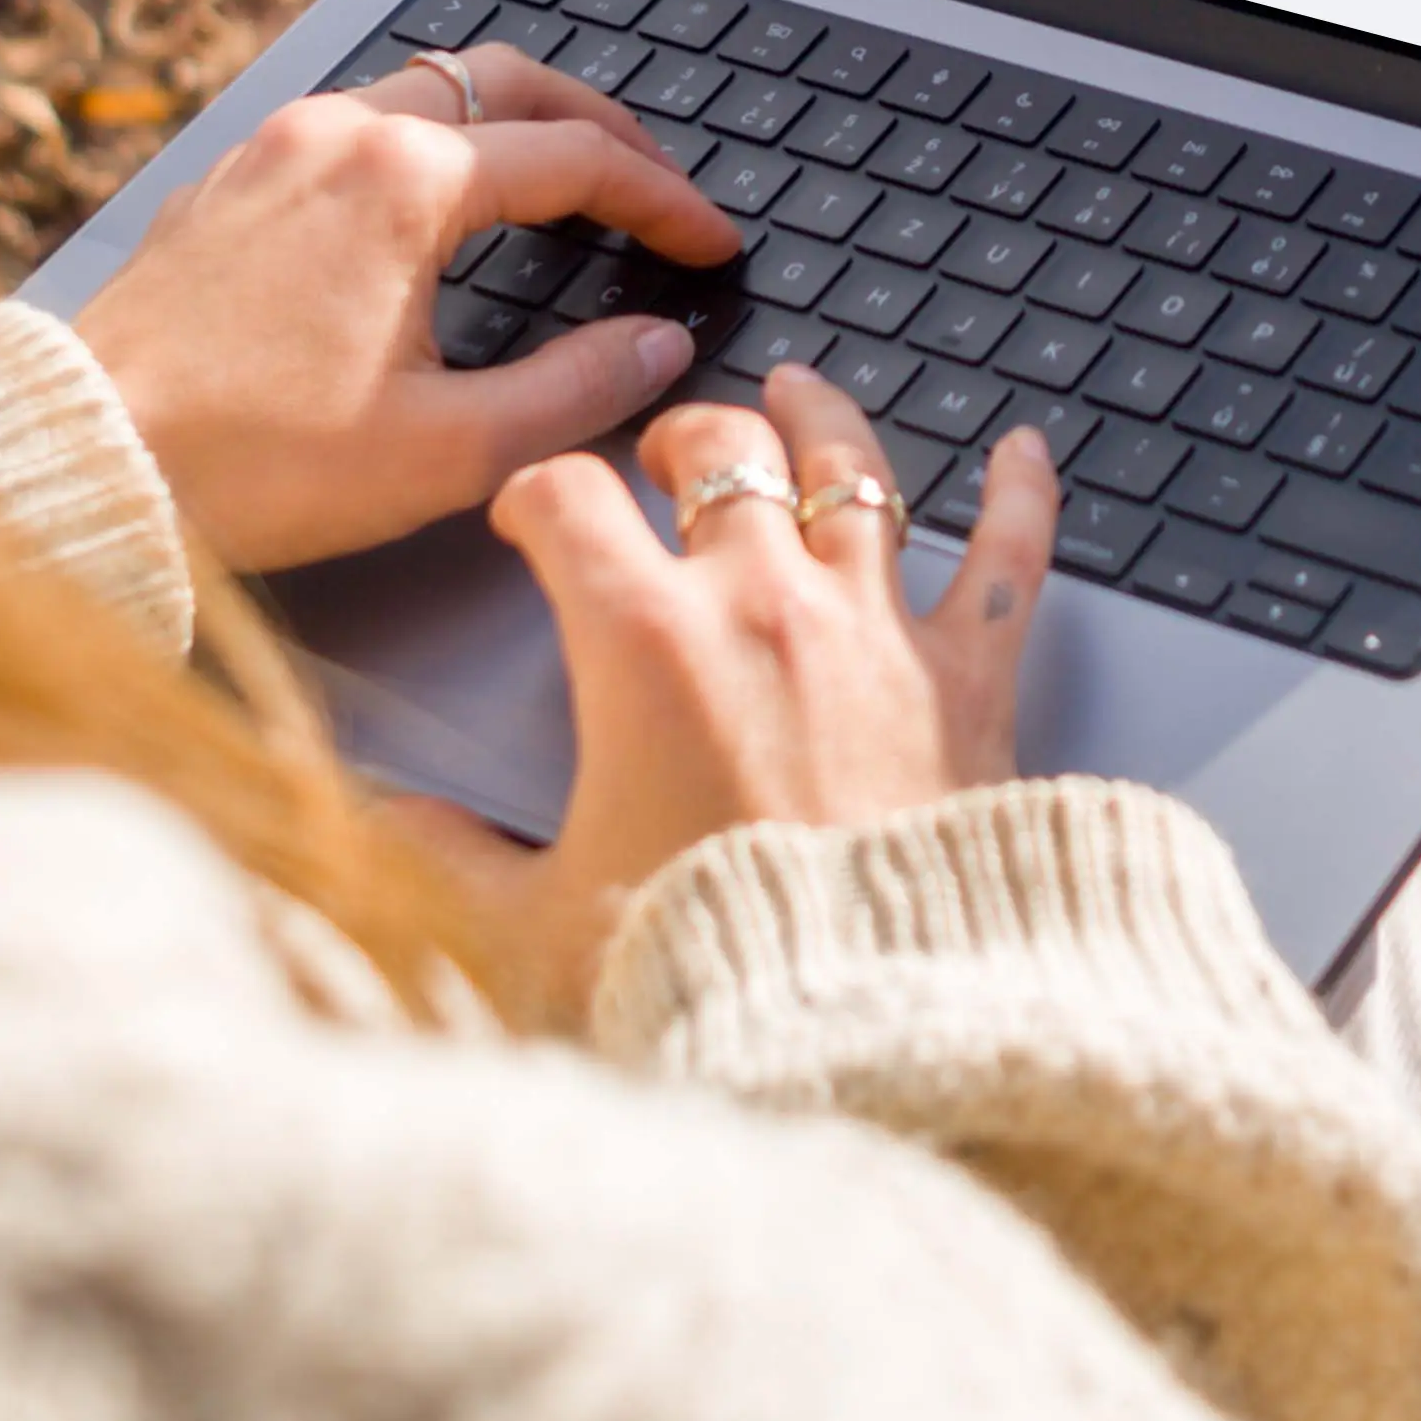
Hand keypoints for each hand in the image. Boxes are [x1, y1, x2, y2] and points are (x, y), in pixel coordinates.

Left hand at [68, 47, 737, 573]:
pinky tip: (437, 208)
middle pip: (509, 82)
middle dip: (599, 126)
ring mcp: (276, 145)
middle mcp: (342, 132)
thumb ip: (578, 389)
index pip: (578, 159)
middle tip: (654, 184)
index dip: (665, 200)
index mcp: (406, 180)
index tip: (709, 242)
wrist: (82, 462)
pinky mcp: (229, 180)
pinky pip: (355, 123)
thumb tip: (657, 344)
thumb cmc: (250, 466)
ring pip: (427, 89)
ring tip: (560, 183)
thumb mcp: (447, 450)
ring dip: (509, 123)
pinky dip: (427, 143)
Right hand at [404, 365, 1055, 1027]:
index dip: (537, 491)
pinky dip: (1022, 496)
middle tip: (668, 448)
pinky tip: (1026, 454)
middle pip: (723, 453)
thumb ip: (452, 860)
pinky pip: (1007, 559)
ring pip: (854, 471)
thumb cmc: (708, 972)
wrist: (859, 1029)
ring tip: (805, 392)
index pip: (569, 500)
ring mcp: (876, 631)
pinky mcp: (971, 682)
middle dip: (685, 434)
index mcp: (643, 644)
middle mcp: (763, 606)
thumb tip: (393, 827)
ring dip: (823, 420)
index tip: (531, 511)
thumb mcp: (537, 924)